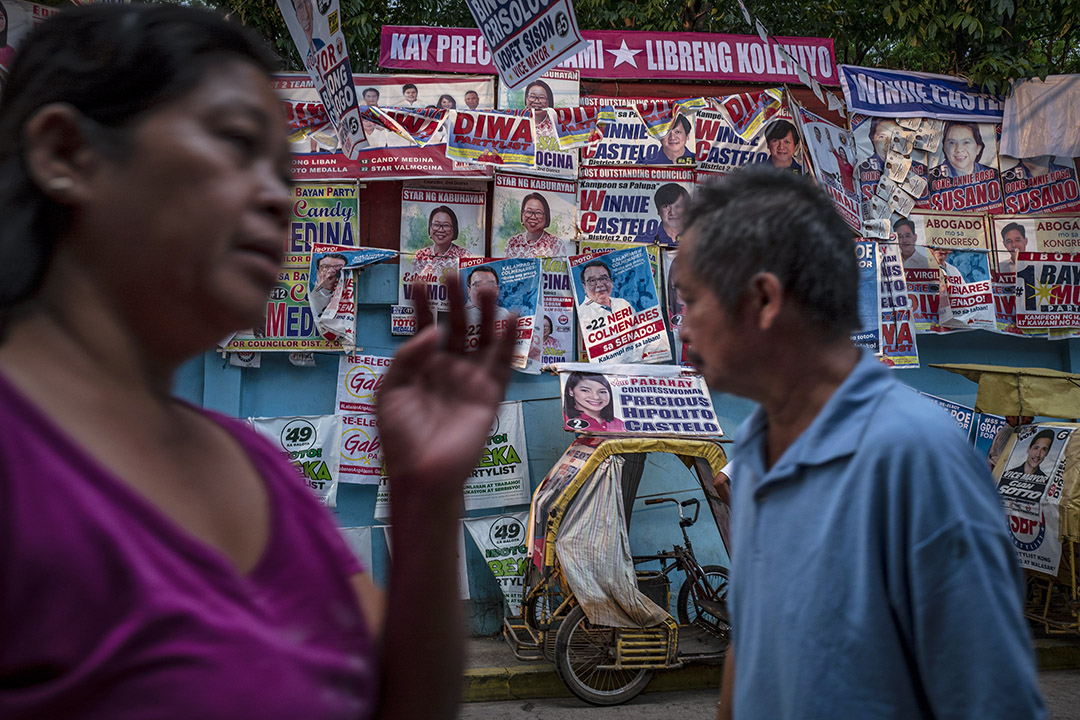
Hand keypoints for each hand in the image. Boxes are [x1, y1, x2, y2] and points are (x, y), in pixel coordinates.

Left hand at [376, 278, 516, 498]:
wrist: (423, 474)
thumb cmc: (400, 436)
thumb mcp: (390, 392)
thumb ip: (407, 358)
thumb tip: (433, 331)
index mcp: (419, 368)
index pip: (423, 328)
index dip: (422, 305)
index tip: (420, 279)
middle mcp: (446, 369)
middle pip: (456, 326)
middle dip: (455, 300)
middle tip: (455, 273)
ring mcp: (469, 380)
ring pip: (481, 339)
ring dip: (485, 313)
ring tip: (487, 285)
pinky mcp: (489, 394)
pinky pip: (502, 363)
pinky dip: (509, 340)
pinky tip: (512, 317)